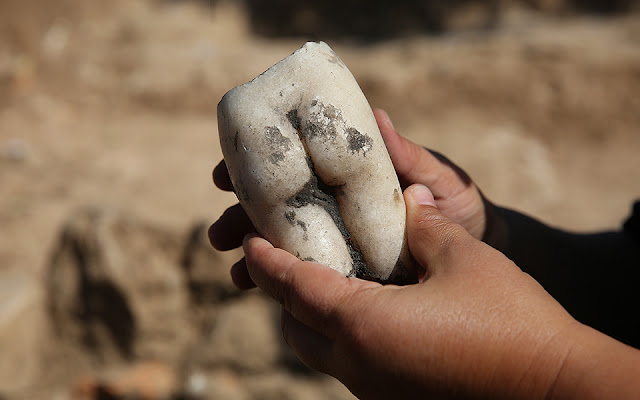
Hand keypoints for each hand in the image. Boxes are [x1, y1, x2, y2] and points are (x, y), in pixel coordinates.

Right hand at [209, 109, 496, 287]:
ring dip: (255, 255)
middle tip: (220, 233)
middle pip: (279, 209)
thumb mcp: (440, 178)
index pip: (297, 167)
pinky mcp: (350, 276)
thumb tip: (376, 115)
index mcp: (352, 179)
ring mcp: (342, 244)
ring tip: (234, 271)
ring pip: (286, 246)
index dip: (258, 169)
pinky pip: (310, 279)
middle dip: (243, 218)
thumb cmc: (463, 208)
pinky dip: (283, 282)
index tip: (225, 174)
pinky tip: (262, 291)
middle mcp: (339, 209)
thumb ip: (410, 156)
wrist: (483, 255)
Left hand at [241, 184, 578, 398]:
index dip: (267, 261)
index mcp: (364, 325)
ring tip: (320, 278)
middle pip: (297, 325)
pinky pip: (349, 363)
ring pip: (319, 350)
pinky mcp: (396, 396)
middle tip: (286, 254)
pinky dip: (340, 333)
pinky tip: (363, 308)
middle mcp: (359, 364)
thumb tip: (407, 202)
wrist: (556, 388)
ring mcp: (376, 388)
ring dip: (309, 315)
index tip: (249, 240)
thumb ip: (423, 225)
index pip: (294, 288)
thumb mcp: (463, 256)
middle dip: (282, 290)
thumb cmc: (510, 321)